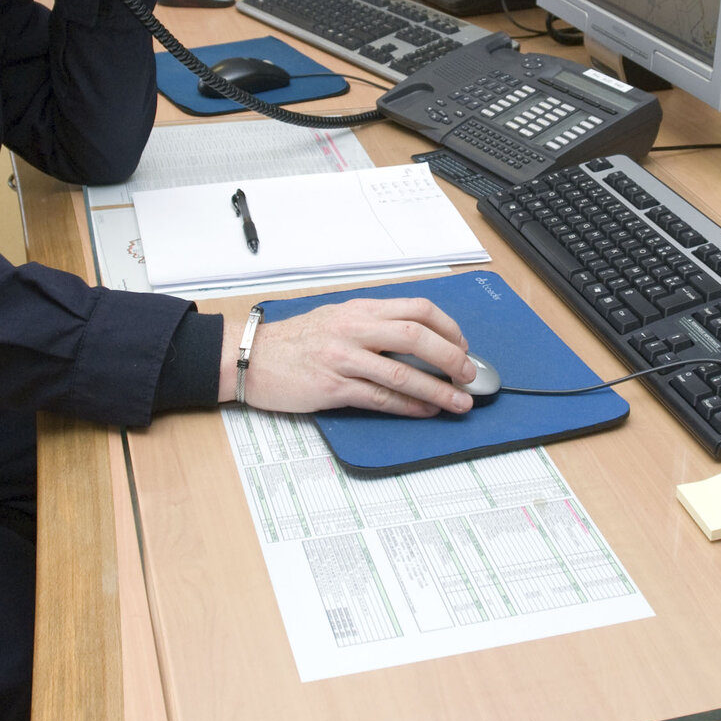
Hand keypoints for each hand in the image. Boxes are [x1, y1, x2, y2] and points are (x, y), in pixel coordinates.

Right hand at [222, 297, 475, 415]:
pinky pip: (380, 397)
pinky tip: (426, 411)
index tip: (463, 345)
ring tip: (460, 402)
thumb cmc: (294, 341)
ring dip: (438, 389)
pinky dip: (409, 406)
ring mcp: (344, 358)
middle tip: (470, 374)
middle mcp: (355, 329)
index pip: (417, 309)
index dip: (448, 328)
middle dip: (452, 357)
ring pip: (403, 372)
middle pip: (418, 336)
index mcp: (360, 310)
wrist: (250, 358)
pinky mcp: (333, 388)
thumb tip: (417, 341)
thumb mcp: (336, 318)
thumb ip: (373, 324)